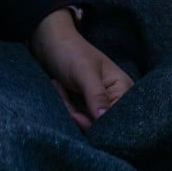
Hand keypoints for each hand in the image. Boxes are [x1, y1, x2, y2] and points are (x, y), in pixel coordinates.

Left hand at [29, 9, 133, 130]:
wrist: (49, 44)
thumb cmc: (70, 51)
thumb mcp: (84, 71)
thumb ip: (96, 95)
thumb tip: (104, 120)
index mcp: (123, 88)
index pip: (116, 120)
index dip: (96, 123)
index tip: (76, 114)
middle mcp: (115, 99)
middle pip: (101, 126)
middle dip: (79, 116)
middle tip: (65, 96)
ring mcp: (99, 105)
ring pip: (87, 126)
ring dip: (70, 111)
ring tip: (60, 88)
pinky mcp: (86, 108)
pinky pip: (78, 121)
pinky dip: (66, 110)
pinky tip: (60, 91)